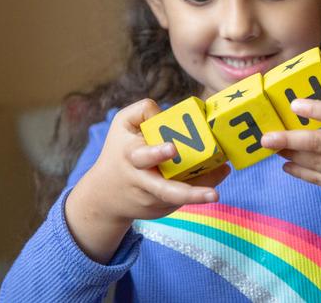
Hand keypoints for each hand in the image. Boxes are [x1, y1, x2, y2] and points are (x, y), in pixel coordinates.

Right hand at [66, 99, 229, 262]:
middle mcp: (142, 181)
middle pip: (164, 190)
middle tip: (213, 194)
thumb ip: (143, 111)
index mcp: (131, 156)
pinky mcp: (160, 209)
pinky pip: (182, 201)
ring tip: (216, 193)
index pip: (143, 156)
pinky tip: (213, 184)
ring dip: (200, 195)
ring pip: (178, 197)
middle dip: (189, 193)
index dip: (157, 153)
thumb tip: (171, 113)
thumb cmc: (119, 150)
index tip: (173, 148)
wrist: (104, 194)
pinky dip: (198, 192)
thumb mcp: (121, 124)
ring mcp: (152, 199)